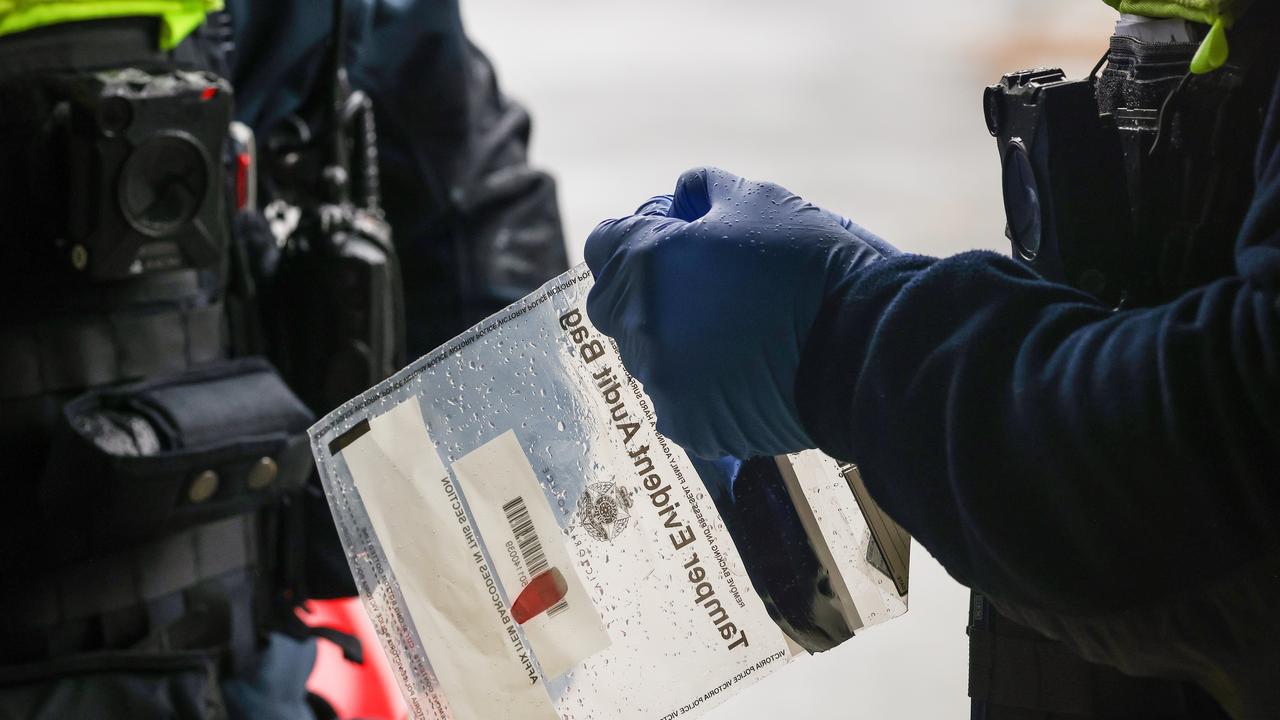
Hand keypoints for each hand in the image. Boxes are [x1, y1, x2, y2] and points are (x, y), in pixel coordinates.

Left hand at [585, 167, 896, 458]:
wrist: (860, 346)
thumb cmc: (809, 264)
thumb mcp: (758, 199)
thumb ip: (702, 191)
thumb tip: (680, 199)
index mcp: (644, 263)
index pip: (606, 245)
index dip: (641, 238)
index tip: (678, 244)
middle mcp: (639, 325)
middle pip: (617, 304)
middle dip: (649, 293)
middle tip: (708, 291)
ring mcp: (661, 381)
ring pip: (648, 356)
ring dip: (676, 343)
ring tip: (738, 337)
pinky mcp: (688, 425)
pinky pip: (678, 402)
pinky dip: (701, 390)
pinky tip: (744, 375)